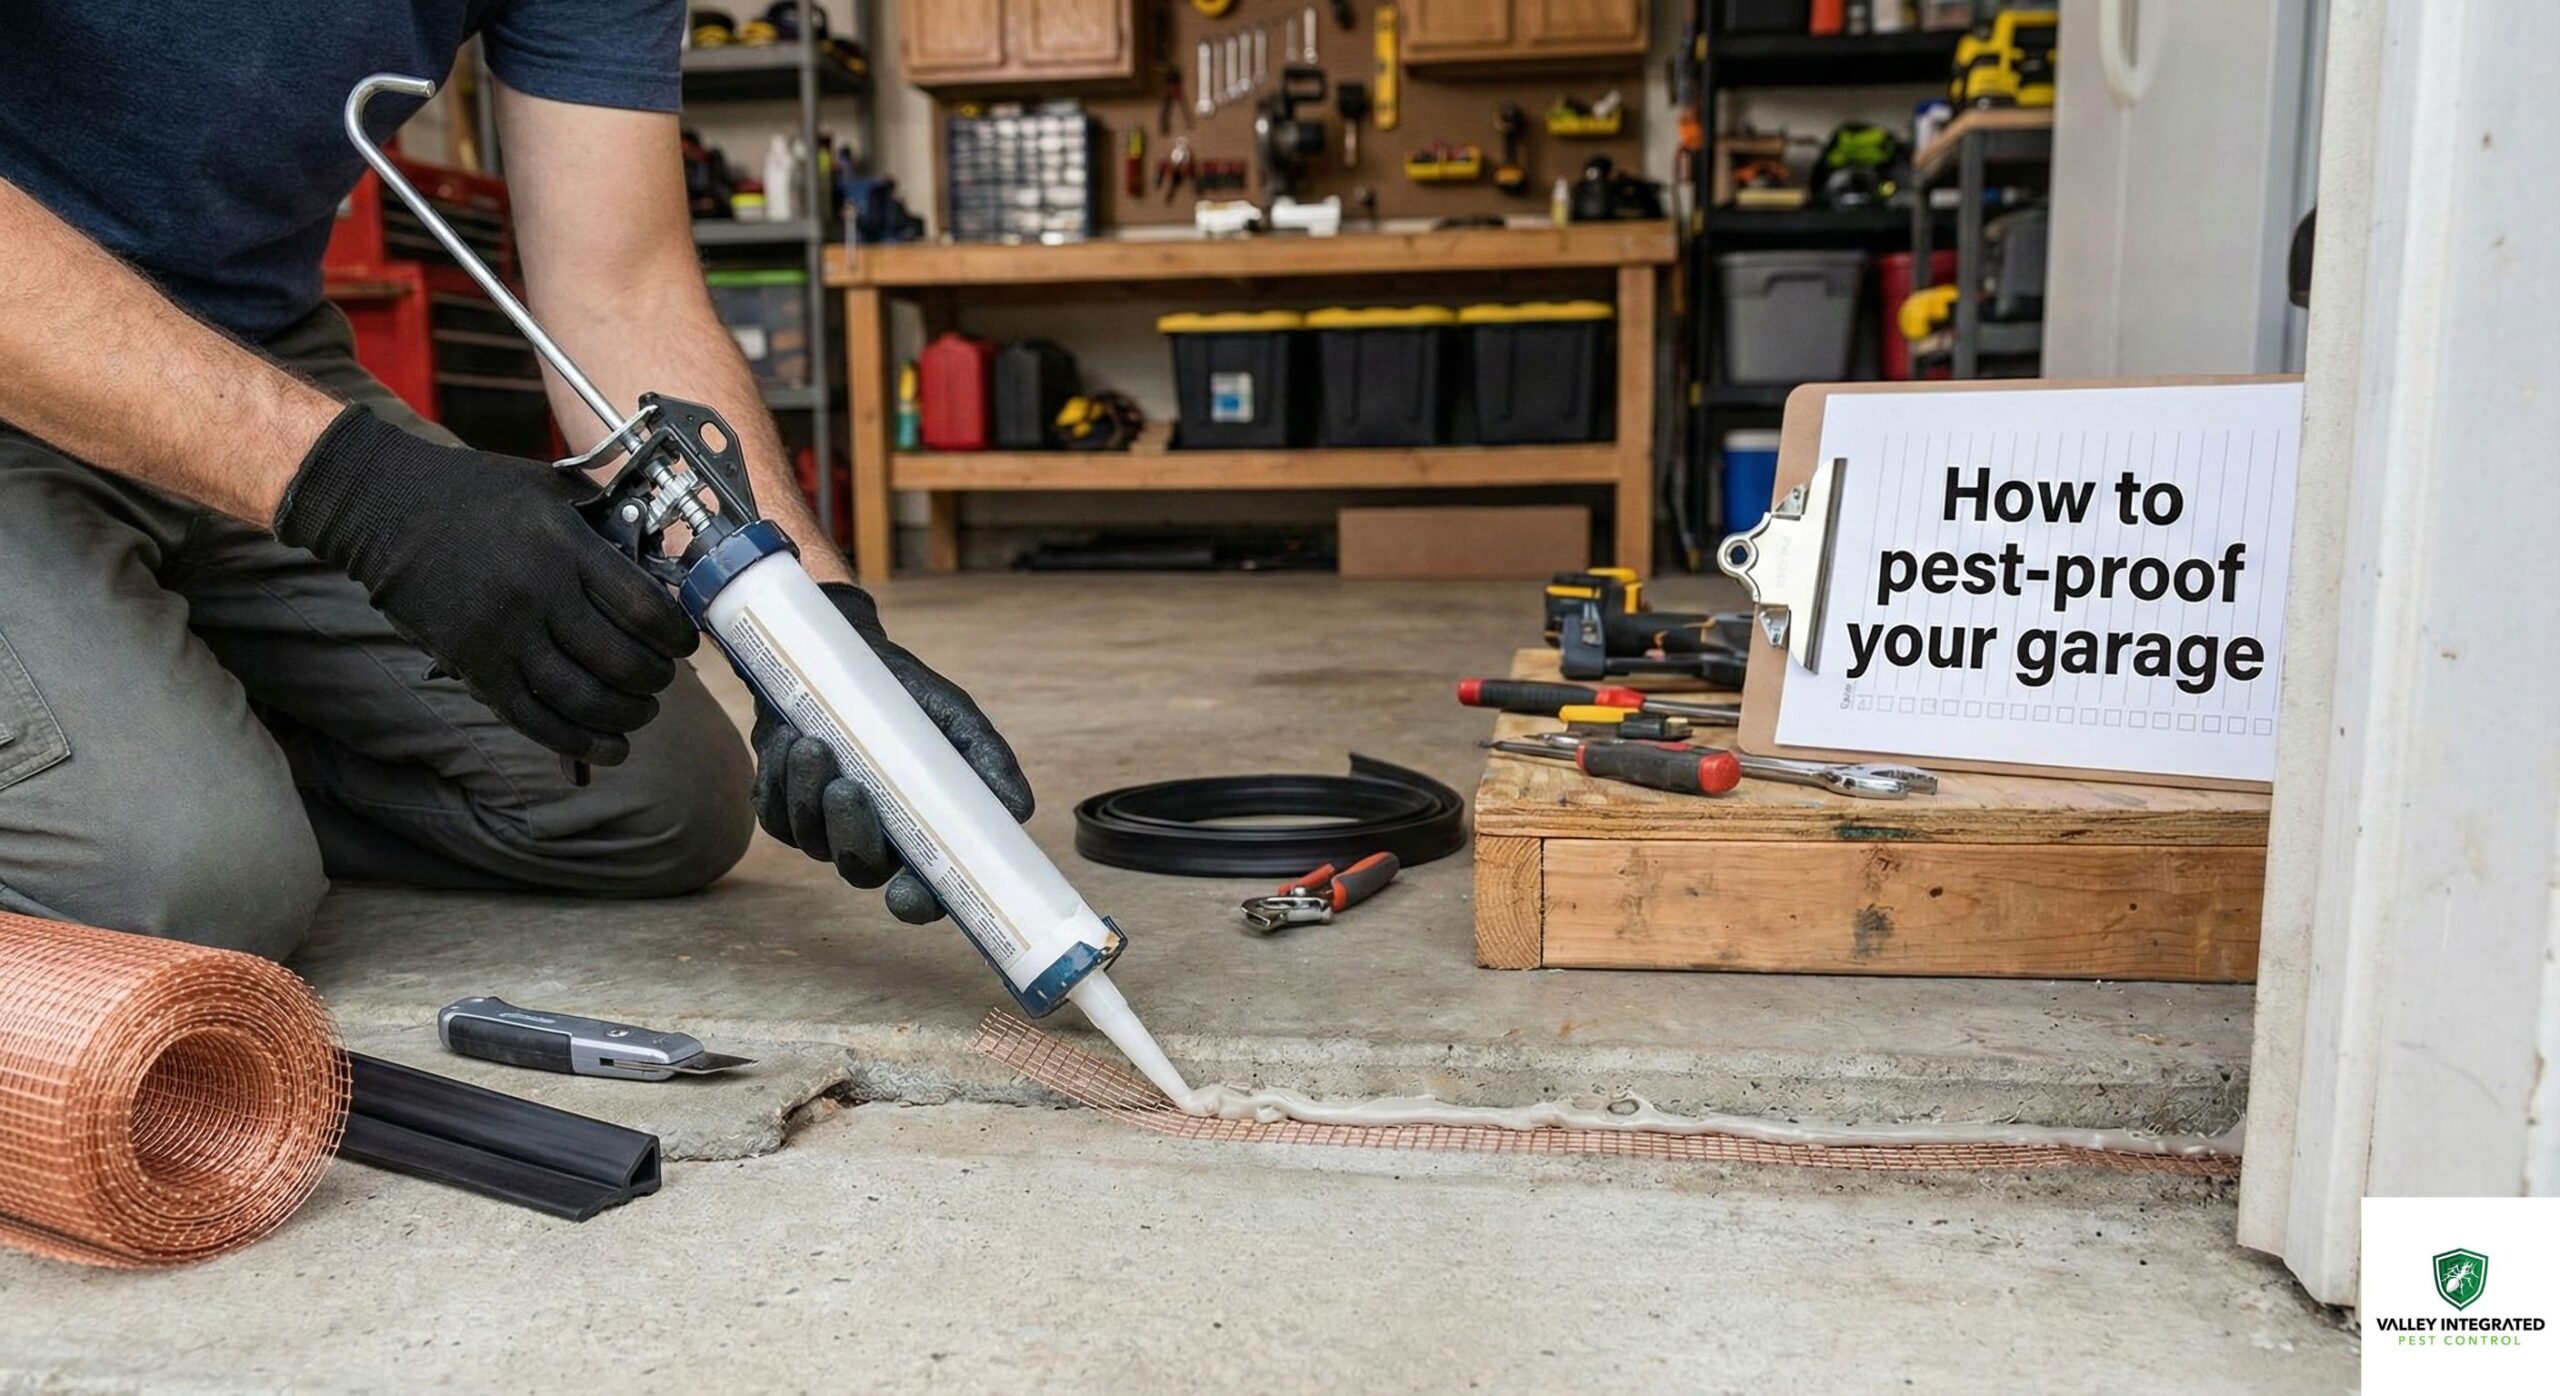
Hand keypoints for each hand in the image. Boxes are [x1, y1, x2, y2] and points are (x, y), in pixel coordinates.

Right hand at [273, 405, 698, 762]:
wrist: (381, 506)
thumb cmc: (469, 492)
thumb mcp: (547, 489)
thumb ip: (599, 523)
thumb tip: (652, 561)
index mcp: (564, 547)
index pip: (644, 608)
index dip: (676, 635)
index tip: (684, 641)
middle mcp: (537, 595)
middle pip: (621, 661)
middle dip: (656, 679)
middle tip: (662, 678)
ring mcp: (502, 635)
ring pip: (583, 699)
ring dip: (625, 715)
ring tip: (640, 711)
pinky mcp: (472, 664)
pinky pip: (533, 718)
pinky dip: (577, 741)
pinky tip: (606, 746)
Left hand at [750, 583, 1032, 921]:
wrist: (840, 663)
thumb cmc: (906, 700)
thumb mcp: (955, 721)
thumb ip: (986, 763)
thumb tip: (1019, 809)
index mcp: (920, 836)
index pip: (922, 893)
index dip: (915, 904)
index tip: (906, 894)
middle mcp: (873, 843)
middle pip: (859, 870)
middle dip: (850, 834)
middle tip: (847, 786)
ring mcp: (822, 830)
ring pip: (810, 841)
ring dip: (806, 795)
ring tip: (810, 743)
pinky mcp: (780, 809)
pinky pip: (773, 813)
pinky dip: (777, 778)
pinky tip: (788, 741)